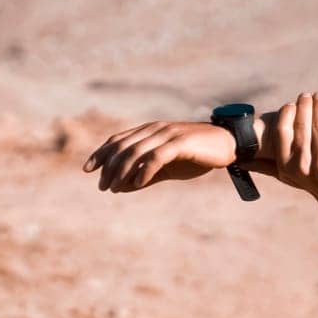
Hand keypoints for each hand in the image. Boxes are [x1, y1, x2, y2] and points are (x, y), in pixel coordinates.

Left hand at [82, 120, 236, 192]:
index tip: (88, 169)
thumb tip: (121, 187)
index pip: (118, 139)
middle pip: (123, 146)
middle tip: (102, 186)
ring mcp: (168, 134)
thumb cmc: (199, 155)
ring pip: (135, 152)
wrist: (229, 144)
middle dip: (108, 167)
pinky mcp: (181, 143)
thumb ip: (146, 175)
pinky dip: (144, 171)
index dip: (101, 153)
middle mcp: (155, 129)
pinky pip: (156, 157)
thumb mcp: (169, 167)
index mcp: (150, 130)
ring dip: (121, 171)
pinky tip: (137, 184)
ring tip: (114, 188)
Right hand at [275, 92, 317, 201]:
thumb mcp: (287, 177)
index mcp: (285, 166)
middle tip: (308, 95)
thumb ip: (265, 167)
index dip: (287, 115)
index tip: (292, 104)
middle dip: (304, 107)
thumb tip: (240, 162)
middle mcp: (302, 166)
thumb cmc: (311, 182)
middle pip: (302, 127)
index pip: (282, 132)